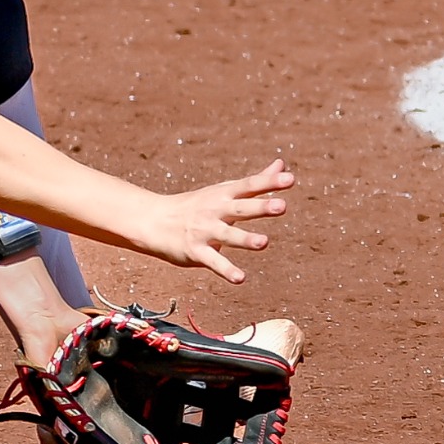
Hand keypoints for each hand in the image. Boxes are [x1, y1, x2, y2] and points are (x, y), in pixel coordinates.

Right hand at [144, 159, 294, 283]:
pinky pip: (213, 262)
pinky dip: (226, 270)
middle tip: (281, 206)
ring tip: (264, 243)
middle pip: (241, 209)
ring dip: (245, 240)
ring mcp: (205, 231)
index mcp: (224, 195)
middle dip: (260, 207)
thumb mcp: (224, 190)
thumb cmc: (196, 205)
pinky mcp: (196, 252)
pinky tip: (240, 278)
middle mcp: (215, 211)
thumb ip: (256, 182)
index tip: (289, 179)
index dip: (269, 182)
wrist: (154, 221)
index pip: (249, 186)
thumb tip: (282, 165)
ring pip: (228, 236)